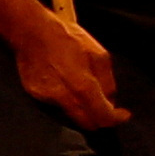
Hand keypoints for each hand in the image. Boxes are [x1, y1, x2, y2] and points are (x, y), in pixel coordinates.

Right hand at [8, 9, 128, 129]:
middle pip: (87, 125)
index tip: (123, 114)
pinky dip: (66, 103)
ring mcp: (46, 98)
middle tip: (105, 108)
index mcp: (82, 87)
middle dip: (100, 119)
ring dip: (82, 111)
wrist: (31, 30)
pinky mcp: (34, 95)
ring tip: (84, 95)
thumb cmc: (67, 38)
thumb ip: (108, 83)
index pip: (104, 118)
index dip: (117, 119)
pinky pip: (55, 107)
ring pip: (71, 117)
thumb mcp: (99, 56)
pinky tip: (66, 87)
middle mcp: (63, 98)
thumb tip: (110, 101)